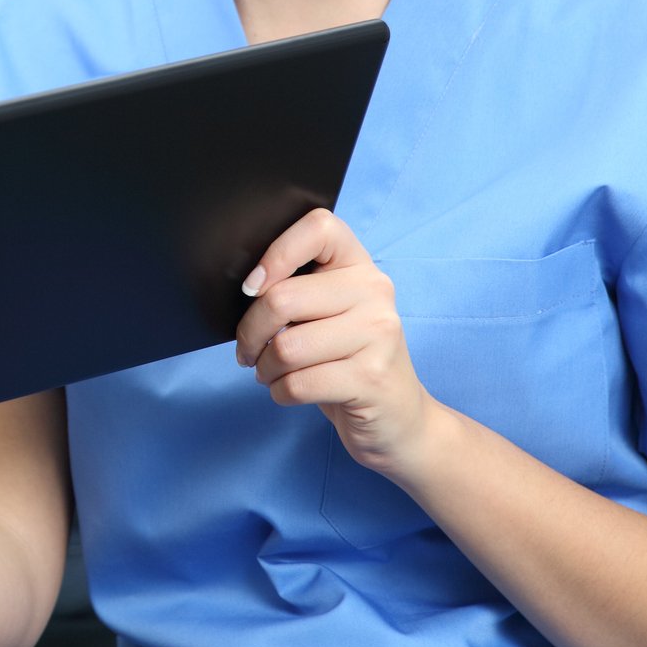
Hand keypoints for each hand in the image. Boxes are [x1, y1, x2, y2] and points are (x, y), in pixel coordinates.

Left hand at [232, 207, 442, 478]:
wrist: (400, 419)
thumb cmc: (348, 360)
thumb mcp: (329, 315)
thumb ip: (299, 292)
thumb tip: (246, 289)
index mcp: (360, 266)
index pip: (319, 227)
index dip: (276, 253)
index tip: (253, 287)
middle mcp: (375, 292)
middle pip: (282, 298)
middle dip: (250, 332)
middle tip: (248, 350)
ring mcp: (378, 336)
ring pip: (286, 347)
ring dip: (264, 368)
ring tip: (270, 373)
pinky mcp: (371, 379)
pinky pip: (297, 384)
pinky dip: (279, 392)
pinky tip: (288, 391)